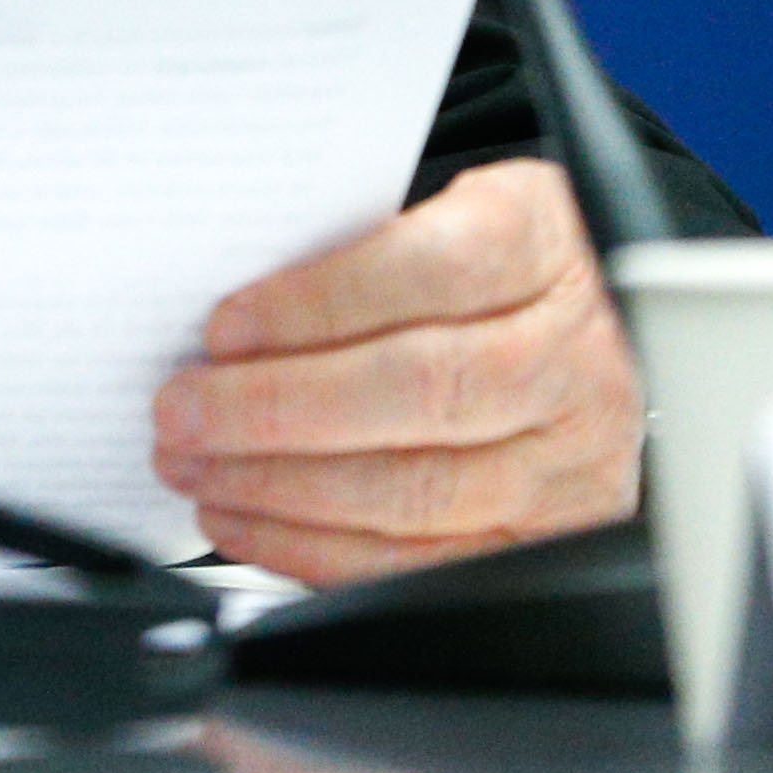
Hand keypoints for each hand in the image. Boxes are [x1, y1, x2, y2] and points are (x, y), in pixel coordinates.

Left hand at [148, 157, 641, 584]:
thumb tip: (230, 316)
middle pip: (420, 390)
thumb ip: (354, 244)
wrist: (590, 328)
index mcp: (540, 248)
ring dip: (282, 487)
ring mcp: (567, 460)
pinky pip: (420, 562)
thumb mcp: (443, 210)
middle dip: (277, 409)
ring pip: (418, 489)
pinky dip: (317, 550)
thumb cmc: (488, 263)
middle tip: (182, 411)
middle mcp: (570, 360)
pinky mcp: (544, 537)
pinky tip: (246, 521)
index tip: (224, 327)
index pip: (430, 274)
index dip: (318, 305)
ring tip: (195, 467)